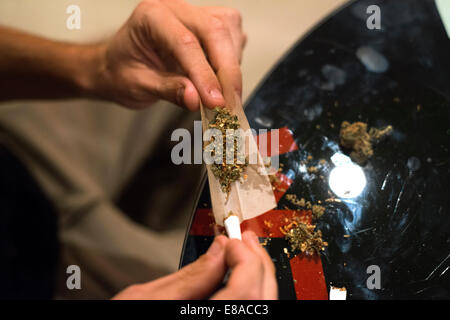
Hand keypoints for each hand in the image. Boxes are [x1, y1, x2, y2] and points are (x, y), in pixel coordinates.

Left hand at [92, 0, 245, 109]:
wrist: (119, 66)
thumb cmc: (123, 72)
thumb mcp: (138, 86)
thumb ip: (168, 90)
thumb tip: (196, 99)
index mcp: (152, 17)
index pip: (186, 43)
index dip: (204, 74)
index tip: (216, 102)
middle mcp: (177, 9)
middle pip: (215, 31)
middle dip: (228, 71)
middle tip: (230, 103)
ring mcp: (195, 14)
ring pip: (229, 30)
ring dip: (233, 65)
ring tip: (224, 94)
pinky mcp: (208, 25)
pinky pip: (232, 36)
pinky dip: (234, 60)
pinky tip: (223, 80)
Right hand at [112, 231, 277, 299]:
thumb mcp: (145, 299)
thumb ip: (189, 276)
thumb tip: (218, 251)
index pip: (246, 292)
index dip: (245, 259)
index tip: (231, 241)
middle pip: (261, 299)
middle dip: (256, 263)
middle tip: (243, 240)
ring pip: (260, 307)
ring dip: (256, 276)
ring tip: (243, 253)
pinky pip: (248, 312)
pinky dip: (248, 292)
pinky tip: (238, 277)